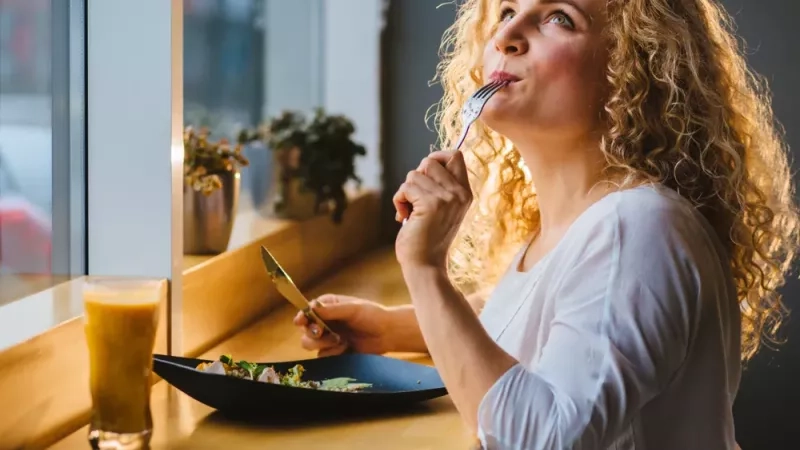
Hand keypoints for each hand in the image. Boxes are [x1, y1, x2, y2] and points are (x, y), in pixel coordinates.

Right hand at [293, 294, 395, 356]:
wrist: (388, 334)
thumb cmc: (373, 316)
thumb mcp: (353, 309)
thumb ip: (331, 310)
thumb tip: (311, 308)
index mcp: (328, 306)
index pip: (307, 311)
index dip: (302, 317)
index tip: (300, 322)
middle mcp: (325, 321)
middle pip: (305, 329)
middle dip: (313, 333)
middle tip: (323, 333)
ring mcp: (328, 337)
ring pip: (310, 344)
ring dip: (323, 344)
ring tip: (340, 341)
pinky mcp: (334, 351)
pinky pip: (322, 355)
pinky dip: (332, 353)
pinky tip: (346, 348)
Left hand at [393, 150, 472, 268]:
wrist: (426, 265)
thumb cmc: (428, 237)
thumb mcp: (442, 207)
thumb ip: (439, 185)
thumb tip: (426, 162)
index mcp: (465, 193)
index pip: (455, 156)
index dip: (436, 158)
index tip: (425, 174)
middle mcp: (459, 193)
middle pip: (430, 162)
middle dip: (416, 177)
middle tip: (416, 199)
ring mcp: (446, 198)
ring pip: (414, 174)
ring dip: (405, 192)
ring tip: (410, 211)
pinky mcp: (430, 205)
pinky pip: (405, 188)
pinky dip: (399, 200)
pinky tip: (404, 216)